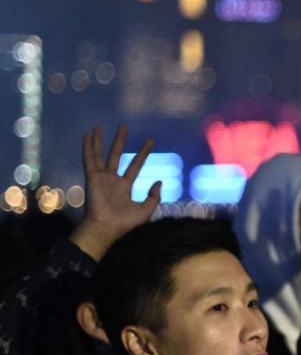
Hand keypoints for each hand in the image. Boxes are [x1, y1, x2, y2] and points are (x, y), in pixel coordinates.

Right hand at [70, 125, 160, 260]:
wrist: (107, 229)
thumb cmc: (125, 224)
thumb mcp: (146, 210)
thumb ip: (154, 196)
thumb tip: (159, 181)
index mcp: (124, 187)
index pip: (135, 165)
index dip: (143, 153)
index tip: (150, 140)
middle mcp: (112, 180)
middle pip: (116, 155)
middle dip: (119, 141)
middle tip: (124, 126)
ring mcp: (101, 178)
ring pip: (101, 154)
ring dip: (99, 140)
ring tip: (98, 126)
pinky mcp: (92, 178)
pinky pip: (89, 159)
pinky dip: (87, 147)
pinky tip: (87, 136)